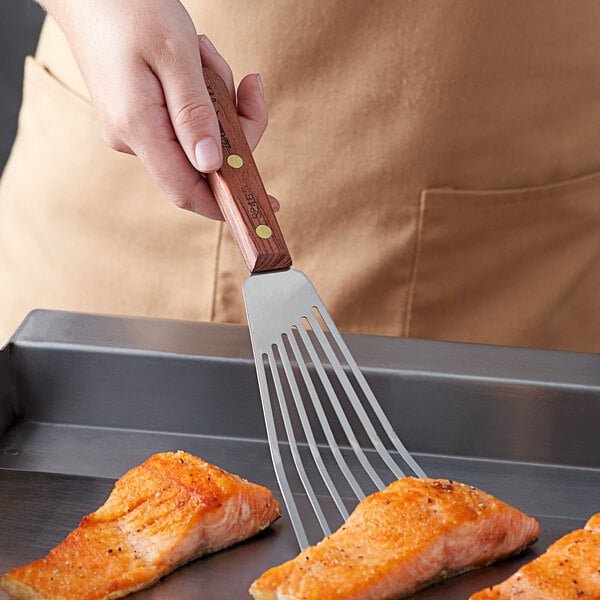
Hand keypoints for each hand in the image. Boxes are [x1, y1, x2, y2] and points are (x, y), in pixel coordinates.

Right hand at [39, 0, 277, 219]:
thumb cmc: (130, 9)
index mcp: (137, 128)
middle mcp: (131, 139)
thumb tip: (212, 166)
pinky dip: (201, 97)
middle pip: (203, 162)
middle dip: (235, 126)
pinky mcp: (138, 118)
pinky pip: (184, 122)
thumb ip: (195, 114)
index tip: (270, 203)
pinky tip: (195, 62)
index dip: (229, 203)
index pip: (188, 191)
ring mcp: (133, 130)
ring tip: (206, 54)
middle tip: (244, 81)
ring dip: (218, 101)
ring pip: (198, 138)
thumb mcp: (175, 55)